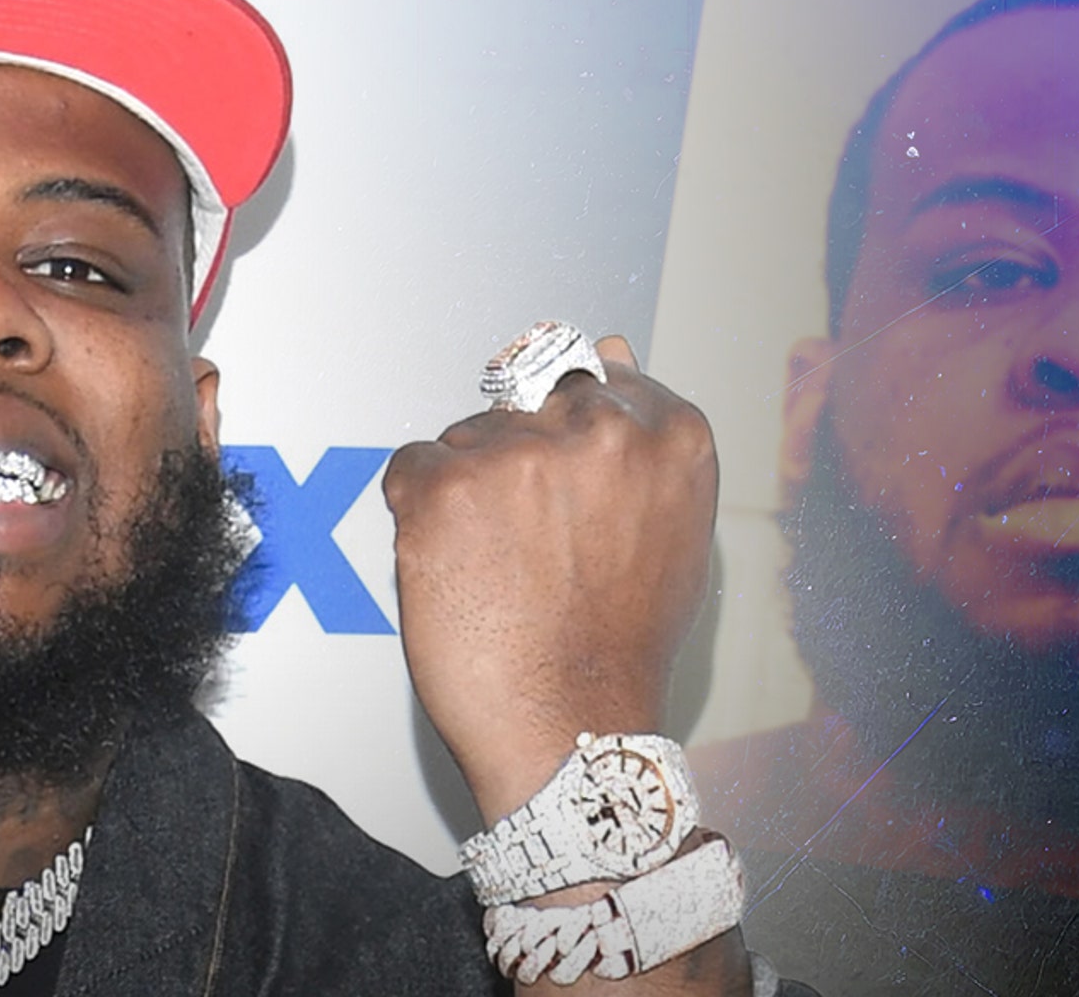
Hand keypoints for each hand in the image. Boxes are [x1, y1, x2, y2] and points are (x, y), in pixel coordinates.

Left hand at [383, 335, 717, 822]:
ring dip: (469, 489)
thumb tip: (614, 350)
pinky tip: (458, 567)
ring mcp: (515, 452)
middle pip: (527, 401)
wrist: (569, 728)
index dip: (566, 435)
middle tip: (528, 540)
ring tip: (500, 566)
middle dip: (517, 460)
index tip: (561, 483)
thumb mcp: (667, 527)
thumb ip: (643, 437)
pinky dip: (419, 514)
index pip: (594, 379)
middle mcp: (595, 428)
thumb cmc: (622, 643)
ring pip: (466, 434)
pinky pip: (411, 465)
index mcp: (667, 432)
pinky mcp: (442, 485)